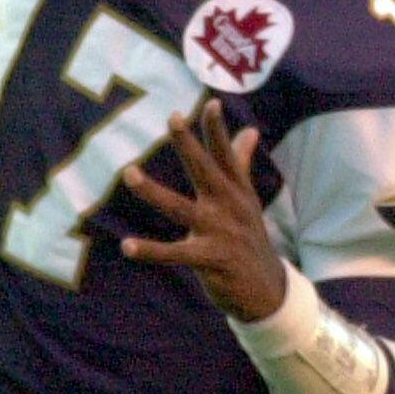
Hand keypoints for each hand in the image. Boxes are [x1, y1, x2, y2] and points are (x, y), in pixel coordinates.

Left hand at [118, 99, 286, 321]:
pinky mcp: (209, 259)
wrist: (267, 290)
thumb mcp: (247, 200)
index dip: (218, 130)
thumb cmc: (249, 237)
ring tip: (129, 172)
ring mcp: (220, 233)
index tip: (212, 103)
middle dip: (189, 144)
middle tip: (172, 118)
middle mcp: (229, 207)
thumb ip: (241, 163)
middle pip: (205, 171)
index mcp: (236, 192)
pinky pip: (174, 254)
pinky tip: (126, 246)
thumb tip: (250, 129)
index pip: (226, 155)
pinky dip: (150, 250)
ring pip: (180, 208)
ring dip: (153, 191)